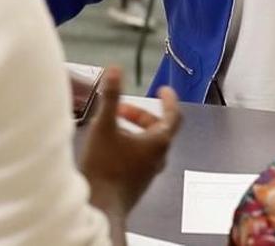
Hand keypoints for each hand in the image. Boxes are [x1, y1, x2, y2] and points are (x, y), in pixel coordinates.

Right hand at [79, 68, 181, 216]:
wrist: (100, 205)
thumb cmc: (105, 166)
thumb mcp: (105, 125)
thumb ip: (111, 96)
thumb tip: (114, 69)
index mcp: (158, 142)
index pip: (173, 115)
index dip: (169, 100)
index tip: (163, 90)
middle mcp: (159, 157)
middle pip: (159, 128)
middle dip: (141, 114)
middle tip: (121, 108)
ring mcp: (150, 172)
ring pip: (148, 143)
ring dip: (134, 130)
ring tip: (112, 126)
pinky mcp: (139, 182)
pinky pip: (140, 157)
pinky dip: (130, 145)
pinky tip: (109, 146)